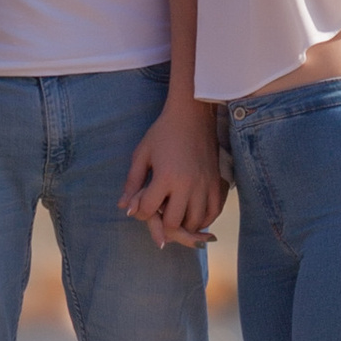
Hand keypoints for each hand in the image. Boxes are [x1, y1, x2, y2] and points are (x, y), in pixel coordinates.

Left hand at [120, 99, 223, 248]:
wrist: (193, 115)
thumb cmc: (163, 132)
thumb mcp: (142, 154)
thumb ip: (132, 183)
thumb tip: (124, 208)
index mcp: (166, 176)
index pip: (149, 210)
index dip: (140, 212)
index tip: (140, 204)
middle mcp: (187, 185)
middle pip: (173, 223)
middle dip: (162, 224)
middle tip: (158, 215)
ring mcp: (205, 185)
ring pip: (195, 223)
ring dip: (183, 225)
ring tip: (175, 216)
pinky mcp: (217, 183)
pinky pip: (213, 212)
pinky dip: (203, 220)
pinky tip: (193, 215)